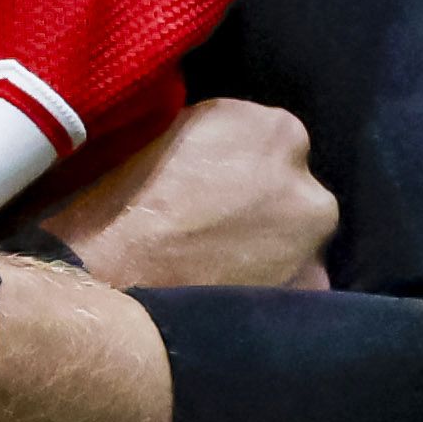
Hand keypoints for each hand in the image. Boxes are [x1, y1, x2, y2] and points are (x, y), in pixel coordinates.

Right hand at [33, 100, 334, 291]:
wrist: (110, 278)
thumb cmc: (119, 205)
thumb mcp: (161, 137)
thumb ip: (208, 141)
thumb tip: (214, 156)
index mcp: (269, 126)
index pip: (268, 140)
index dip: (238, 164)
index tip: (210, 184)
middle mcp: (304, 178)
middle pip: (292, 190)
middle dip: (264, 206)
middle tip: (216, 228)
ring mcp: (313, 239)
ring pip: (299, 240)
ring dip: (272, 249)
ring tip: (221, 268)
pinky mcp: (310, 290)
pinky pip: (296, 285)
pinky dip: (272, 288)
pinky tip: (231, 294)